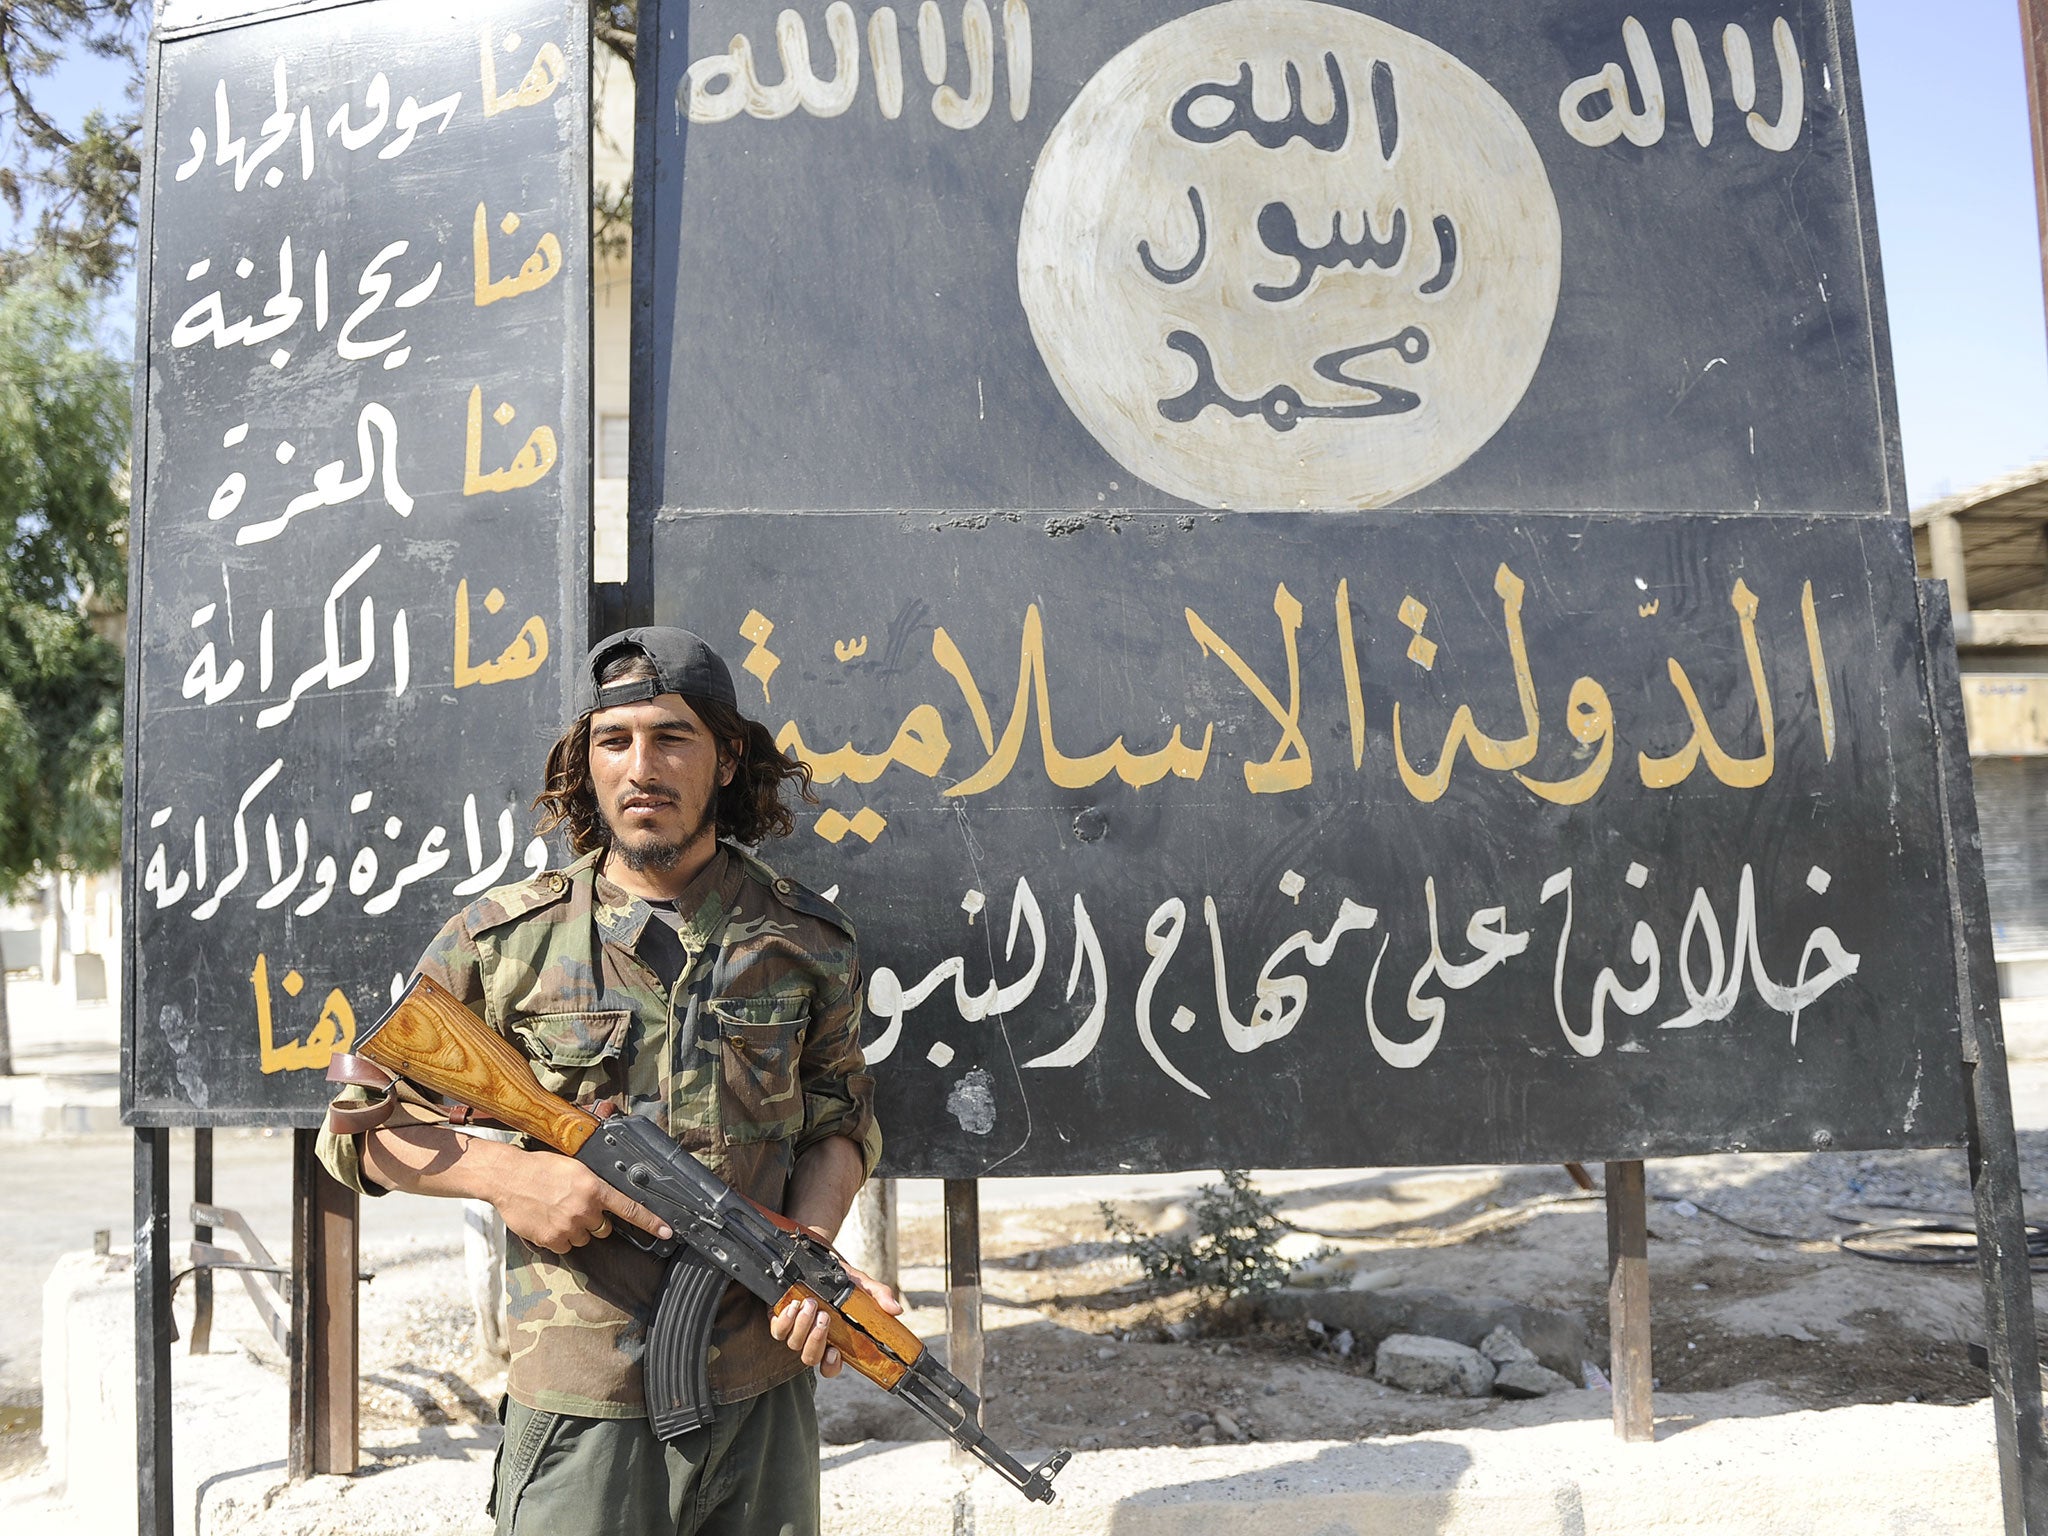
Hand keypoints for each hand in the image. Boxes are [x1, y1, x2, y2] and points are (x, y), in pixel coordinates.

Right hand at [490, 1147, 671, 1254]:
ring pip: (585, 1238)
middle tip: (574, 1204)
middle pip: (603, 1227)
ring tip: (557, 1210)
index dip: (651, 1222)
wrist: (509, 1177)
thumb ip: (595, 1184)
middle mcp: (584, 1209)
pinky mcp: (553, 1240)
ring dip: (576, 1229)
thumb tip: (608, 1197)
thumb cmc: (541, 1168)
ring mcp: (568, 1227)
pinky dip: (560, 1237)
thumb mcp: (576, 1167)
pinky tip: (548, 1220)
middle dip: (594, 1219)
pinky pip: (566, 1246)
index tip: (668, 1232)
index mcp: (594, 1188)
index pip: (630, 1208)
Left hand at [769, 1254, 903, 1376]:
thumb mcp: (861, 1285)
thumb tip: (896, 1309)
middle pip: (810, 1357)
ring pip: (794, 1344)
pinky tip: (793, 1304)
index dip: (831, 1366)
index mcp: (834, 1338)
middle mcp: (813, 1338)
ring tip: (811, 1303)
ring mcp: (795, 1330)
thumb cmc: (840, 1278)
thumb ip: (878, 1296)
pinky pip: (777, 1330)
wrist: (817, 1258)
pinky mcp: (779, 1318)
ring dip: (802, 1325)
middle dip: (816, 1340)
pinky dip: (785, 1320)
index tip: (836, 1353)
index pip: (830, 1365)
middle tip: (825, 1316)